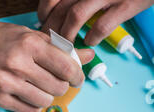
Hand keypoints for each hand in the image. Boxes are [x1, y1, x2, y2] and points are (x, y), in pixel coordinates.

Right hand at [0, 19, 93, 111]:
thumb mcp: (29, 35)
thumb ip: (59, 47)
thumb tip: (87, 56)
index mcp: (29, 44)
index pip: (67, 68)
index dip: (78, 76)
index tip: (77, 78)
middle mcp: (18, 64)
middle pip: (58, 87)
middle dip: (62, 86)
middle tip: (56, 81)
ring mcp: (6, 83)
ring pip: (45, 101)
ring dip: (48, 96)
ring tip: (41, 88)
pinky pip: (29, 110)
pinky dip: (34, 105)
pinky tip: (30, 94)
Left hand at [39, 0, 153, 44]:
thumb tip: (56, 14)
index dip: (45, 13)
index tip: (44, 25)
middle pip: (61, 10)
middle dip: (53, 31)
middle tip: (53, 45)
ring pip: (76, 16)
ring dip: (68, 36)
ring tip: (69, 48)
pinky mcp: (127, 4)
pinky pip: (102, 25)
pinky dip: (93, 37)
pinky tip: (91, 42)